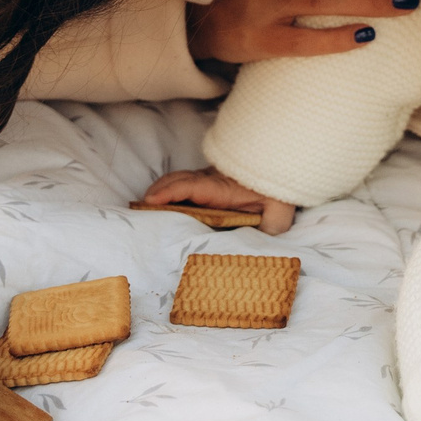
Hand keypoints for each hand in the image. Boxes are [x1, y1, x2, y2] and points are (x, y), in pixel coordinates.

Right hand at [140, 167, 296, 234]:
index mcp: (224, 189)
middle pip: (178, 180)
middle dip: (157, 192)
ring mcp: (209, 180)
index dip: (171, 192)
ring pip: (179, 180)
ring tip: (143, 208)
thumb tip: (253, 244)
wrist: (283, 176)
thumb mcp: (277, 217)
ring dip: (160, 191)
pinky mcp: (209, 183)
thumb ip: (267, 229)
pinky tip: (159, 204)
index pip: (193, 187)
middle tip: (138, 209)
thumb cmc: (278, 198)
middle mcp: (212, 181)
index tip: (152, 200)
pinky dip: (168, 190)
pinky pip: (185, 183)